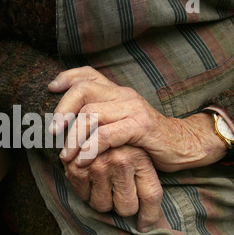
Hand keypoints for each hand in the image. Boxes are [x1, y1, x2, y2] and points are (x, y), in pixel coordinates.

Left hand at [48, 66, 227, 171]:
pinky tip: (84, 161)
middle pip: (83, 90)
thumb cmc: (146, 137)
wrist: (183, 144)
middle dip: (62, 111)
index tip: (49, 89)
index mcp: (116, 91)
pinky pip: (108, 135)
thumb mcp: (122, 123)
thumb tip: (70, 123)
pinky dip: (91, 148)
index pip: (87, 73)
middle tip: (52, 133)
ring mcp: (133, 108)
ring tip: (66, 156)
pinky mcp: (141, 126)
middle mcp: (123, 94)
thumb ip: (101, 117)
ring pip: (91, 114)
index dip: (66, 77)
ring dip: (74, 138)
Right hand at [63, 145, 162, 232]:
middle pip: (126, 208)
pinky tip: (89, 178)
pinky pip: (84, 197)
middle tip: (119, 191)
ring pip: (103, 206)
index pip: (151, 196)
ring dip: (102, 201)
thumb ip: (149, 195)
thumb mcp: (145, 162)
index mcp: (141, 158)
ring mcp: (98, 164)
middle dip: (122, 206)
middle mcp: (121, 160)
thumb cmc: (124, 147)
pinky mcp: (77, 167)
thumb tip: (145, 228)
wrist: (96, 126)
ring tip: (103, 184)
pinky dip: (85, 193)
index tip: (144, 225)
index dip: (149, 215)